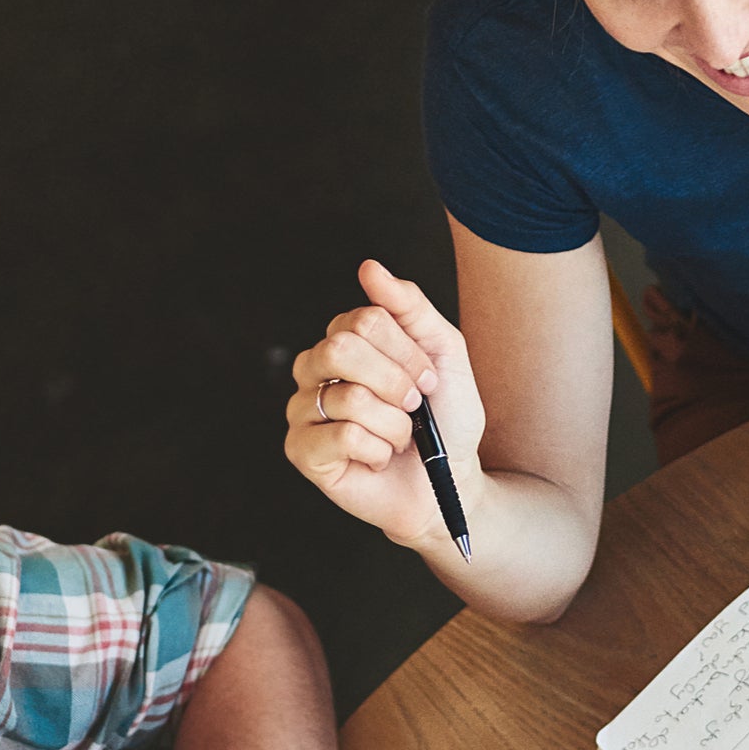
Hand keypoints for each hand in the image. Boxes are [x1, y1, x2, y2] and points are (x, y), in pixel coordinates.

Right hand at [283, 261, 484, 553]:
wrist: (448, 482)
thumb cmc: (445, 418)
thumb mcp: (442, 352)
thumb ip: (408, 306)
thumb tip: (369, 267)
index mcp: (346, 338)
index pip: (365, 320)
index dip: (407, 353)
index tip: (427, 378)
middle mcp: (316, 368)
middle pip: (341, 348)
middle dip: (395, 382)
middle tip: (413, 405)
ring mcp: (304, 409)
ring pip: (347, 396)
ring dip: (393, 423)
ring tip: (399, 437)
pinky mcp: (301, 450)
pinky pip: (340, 436)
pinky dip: (376, 449)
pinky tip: (379, 458)